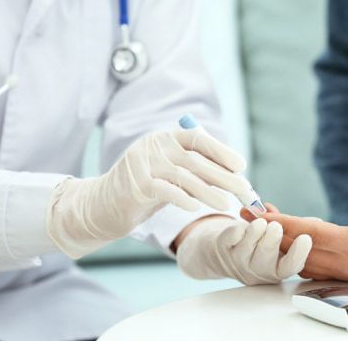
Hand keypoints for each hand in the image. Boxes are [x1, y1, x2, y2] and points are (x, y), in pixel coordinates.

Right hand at [46, 128, 249, 257]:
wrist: (103, 204)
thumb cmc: (145, 190)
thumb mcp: (170, 174)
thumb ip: (195, 170)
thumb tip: (234, 176)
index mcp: (166, 138)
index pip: (198, 139)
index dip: (221, 151)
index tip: (241, 166)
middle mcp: (155, 145)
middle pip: (196, 160)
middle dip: (223, 176)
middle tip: (244, 190)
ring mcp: (143, 163)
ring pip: (184, 177)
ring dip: (209, 192)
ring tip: (227, 204)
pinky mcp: (136, 183)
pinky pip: (165, 190)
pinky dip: (183, 198)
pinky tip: (196, 208)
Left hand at [175, 217, 311, 284]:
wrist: (227, 249)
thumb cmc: (262, 242)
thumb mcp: (280, 239)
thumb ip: (292, 229)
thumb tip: (312, 222)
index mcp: (278, 268)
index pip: (290, 266)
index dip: (298, 254)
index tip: (306, 238)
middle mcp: (259, 270)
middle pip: (267, 258)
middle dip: (271, 241)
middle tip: (276, 226)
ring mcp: (239, 261)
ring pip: (247, 248)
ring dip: (255, 232)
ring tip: (260, 221)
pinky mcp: (223, 249)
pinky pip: (230, 239)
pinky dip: (237, 229)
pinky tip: (242, 222)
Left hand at [241, 192, 347, 280]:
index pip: (310, 236)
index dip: (283, 224)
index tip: (258, 214)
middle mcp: (346, 264)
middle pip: (297, 248)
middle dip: (268, 231)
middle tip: (243, 213)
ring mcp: (344, 269)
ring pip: (300, 255)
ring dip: (277, 238)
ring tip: (256, 218)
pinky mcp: (345, 268)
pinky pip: (310, 259)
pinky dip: (292, 245)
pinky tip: (284, 231)